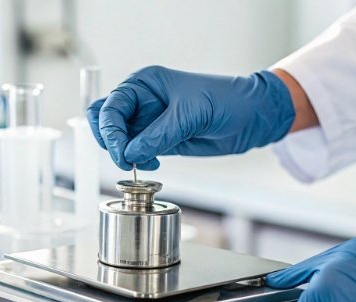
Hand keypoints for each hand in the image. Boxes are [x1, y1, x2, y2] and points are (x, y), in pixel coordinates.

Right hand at [87, 66, 294, 170]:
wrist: (250, 117)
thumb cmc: (226, 100)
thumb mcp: (191, 114)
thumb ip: (159, 134)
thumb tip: (131, 152)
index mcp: (144, 83)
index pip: (111, 107)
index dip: (110, 131)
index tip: (123, 153)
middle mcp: (141, 100)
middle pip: (105, 121)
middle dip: (110, 141)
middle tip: (126, 159)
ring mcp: (148, 121)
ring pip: (117, 139)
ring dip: (123, 153)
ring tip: (142, 162)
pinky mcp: (157, 139)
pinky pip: (134, 151)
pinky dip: (137, 160)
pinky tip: (153, 163)